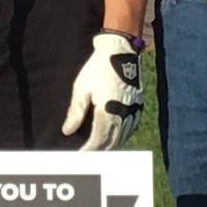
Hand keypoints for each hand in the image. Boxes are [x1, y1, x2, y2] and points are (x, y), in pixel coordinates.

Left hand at [62, 32, 142, 149]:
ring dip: (111, 144)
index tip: (81, 155)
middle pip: (112, 141)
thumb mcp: (81, 89)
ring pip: (123, 136)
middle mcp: (123, 113)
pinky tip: (115, 136)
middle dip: (100, 150)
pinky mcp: (138, 105)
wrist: (119, 51)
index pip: (99, 139)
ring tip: (99, 149)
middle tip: (88, 154)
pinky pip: (131, 127)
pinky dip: (122, 135)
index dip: (89, 150)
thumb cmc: (97, 68)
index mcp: (107, 110)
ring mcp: (133, 110)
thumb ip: (75, 112)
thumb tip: (68, 131)